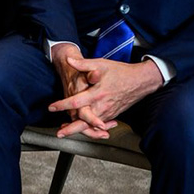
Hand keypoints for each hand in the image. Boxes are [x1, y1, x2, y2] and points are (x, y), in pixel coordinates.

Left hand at [47, 53, 162, 137]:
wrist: (141, 80)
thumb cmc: (121, 72)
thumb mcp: (101, 64)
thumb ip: (83, 64)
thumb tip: (69, 60)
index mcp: (97, 93)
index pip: (76, 102)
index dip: (62, 105)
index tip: (52, 107)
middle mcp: (103, 105)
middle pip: (84, 121)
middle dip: (71, 129)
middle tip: (59, 133)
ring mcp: (109, 112)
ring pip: (91, 126)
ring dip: (79, 130)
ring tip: (66, 132)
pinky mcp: (113, 115)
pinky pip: (99, 125)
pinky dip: (90, 129)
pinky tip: (82, 129)